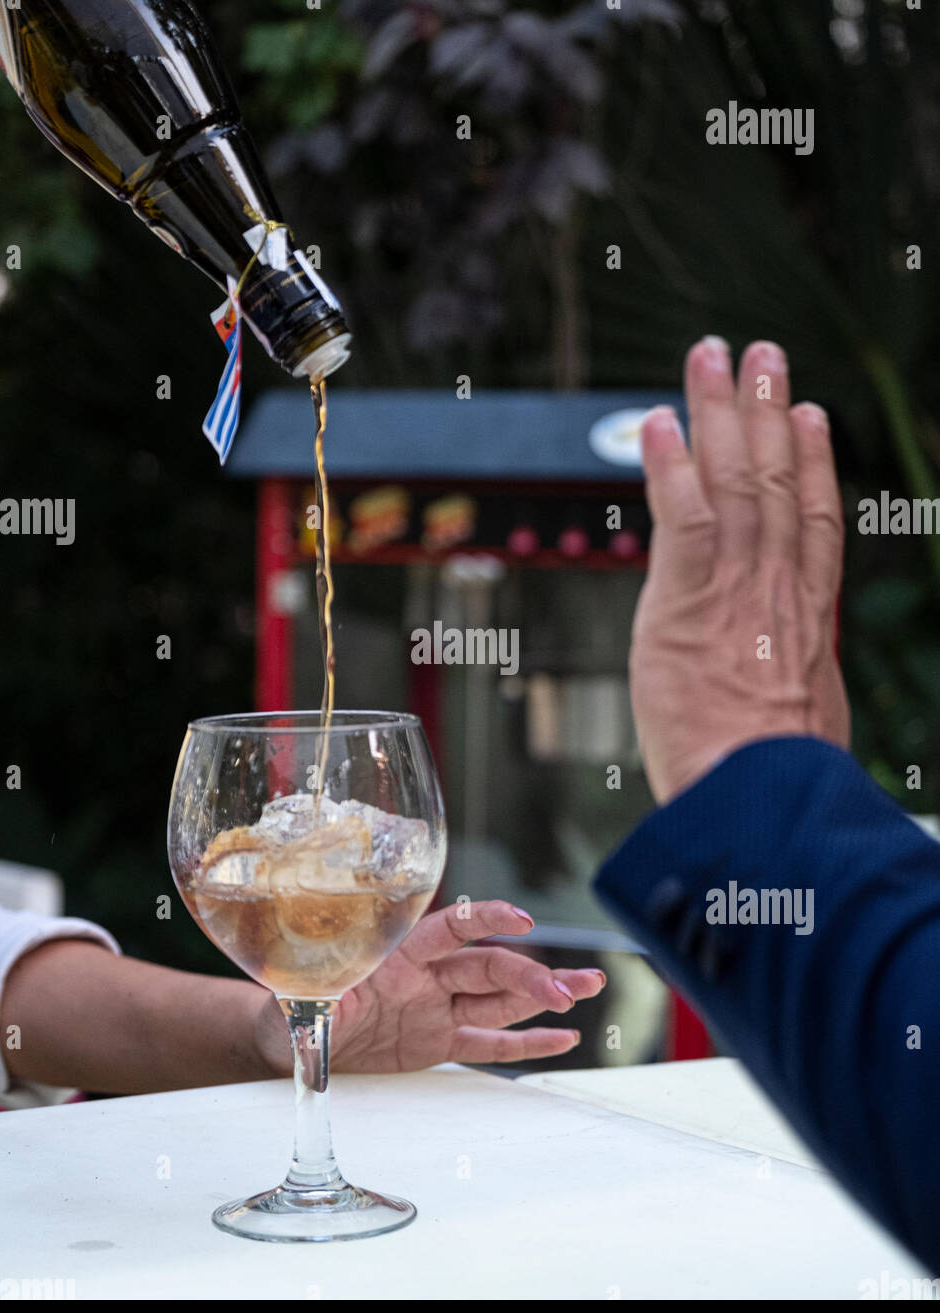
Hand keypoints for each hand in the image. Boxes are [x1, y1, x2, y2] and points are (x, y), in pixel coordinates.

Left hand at [254, 900, 604, 1073]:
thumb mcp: (301, 1002)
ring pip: (500, 998)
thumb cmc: (293, 1005)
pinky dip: (525, 1042)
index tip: (521, 920)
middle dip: (531, 975)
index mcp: (398, 953)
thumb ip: (321, 1003)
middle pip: (488, 967)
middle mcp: (426, 975)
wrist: (290, 1038)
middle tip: (570, 989)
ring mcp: (437, 1008)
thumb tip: (321, 1008)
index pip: (451, 927)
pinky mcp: (438, 1043)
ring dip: (543, 995)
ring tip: (587, 991)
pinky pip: (488, 1041)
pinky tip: (562, 1038)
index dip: (486, 920)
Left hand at [632, 336, 849, 804]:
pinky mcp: (687, 597)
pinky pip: (682, 514)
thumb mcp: (808, 718)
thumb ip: (793, 678)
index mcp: (807, 614)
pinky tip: (661, 421)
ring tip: (715, 356)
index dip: (813, 460)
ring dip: (722, 410)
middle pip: (775, 478)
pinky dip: (671, 464)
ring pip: (733, 478)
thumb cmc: (775, 777)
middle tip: (761, 354)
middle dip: (766, 409)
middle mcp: (778, 585)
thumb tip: (787, 685)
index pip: (813, 519)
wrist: (757, 797)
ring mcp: (736, 585)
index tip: (811, 416)